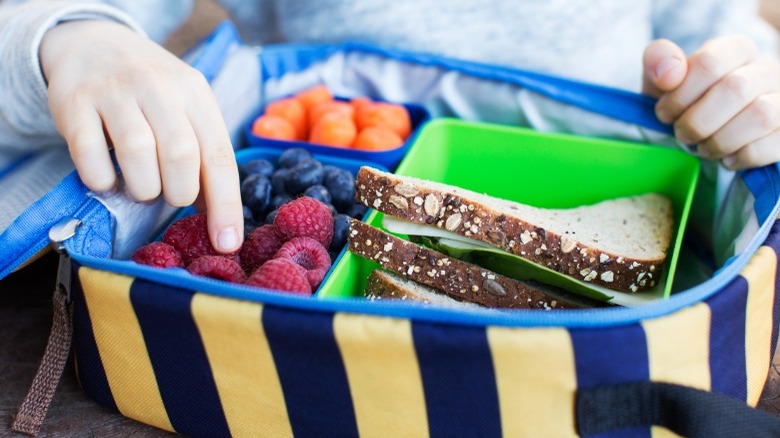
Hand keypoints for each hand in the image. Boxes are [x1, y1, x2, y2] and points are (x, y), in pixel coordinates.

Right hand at [40, 20, 242, 252]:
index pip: (219, 155)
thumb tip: (221, 221)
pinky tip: (108, 178)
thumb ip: (204, 157)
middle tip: (169, 194)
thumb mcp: (188, 111)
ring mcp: (115, 92)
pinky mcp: (74, 102)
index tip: (227, 243)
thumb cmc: (153, 94)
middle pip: (181, 154)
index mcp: (196, 94)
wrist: (95, 46)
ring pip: (137, 152)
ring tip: (141, 187)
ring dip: (143, 187)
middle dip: (179, 192)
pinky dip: (101, 179)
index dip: (226, 205)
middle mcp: (159, 87)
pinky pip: (89, 153)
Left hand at [642, 36, 779, 169]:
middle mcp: (764, 71)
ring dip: (720, 140)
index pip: (709, 63)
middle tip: (681, 134)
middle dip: (697, 121)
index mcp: (734, 50)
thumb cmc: (684, 100)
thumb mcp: (662, 77)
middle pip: (735, 90)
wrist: (703, 130)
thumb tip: (669, 73)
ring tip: (702, 148)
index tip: (664, 114)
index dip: (679, 95)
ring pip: (760, 116)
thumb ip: (659, 59)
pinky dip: (743, 156)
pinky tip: (726, 158)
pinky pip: (774, 144)